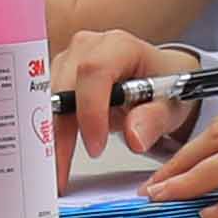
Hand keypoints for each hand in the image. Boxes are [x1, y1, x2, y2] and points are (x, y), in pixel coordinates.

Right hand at [53, 26, 208, 166]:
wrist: (158, 80)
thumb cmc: (165, 87)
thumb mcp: (170, 106)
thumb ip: (154, 119)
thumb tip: (134, 137)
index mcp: (119, 46)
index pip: (94, 72)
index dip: (90, 110)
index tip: (95, 147)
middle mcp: (88, 47)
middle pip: (64, 86)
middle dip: (61, 132)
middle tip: (63, 172)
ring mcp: (69, 60)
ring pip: (49, 98)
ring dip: (50, 136)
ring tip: (57, 171)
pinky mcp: (58, 76)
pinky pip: (46, 105)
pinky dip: (49, 133)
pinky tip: (53, 158)